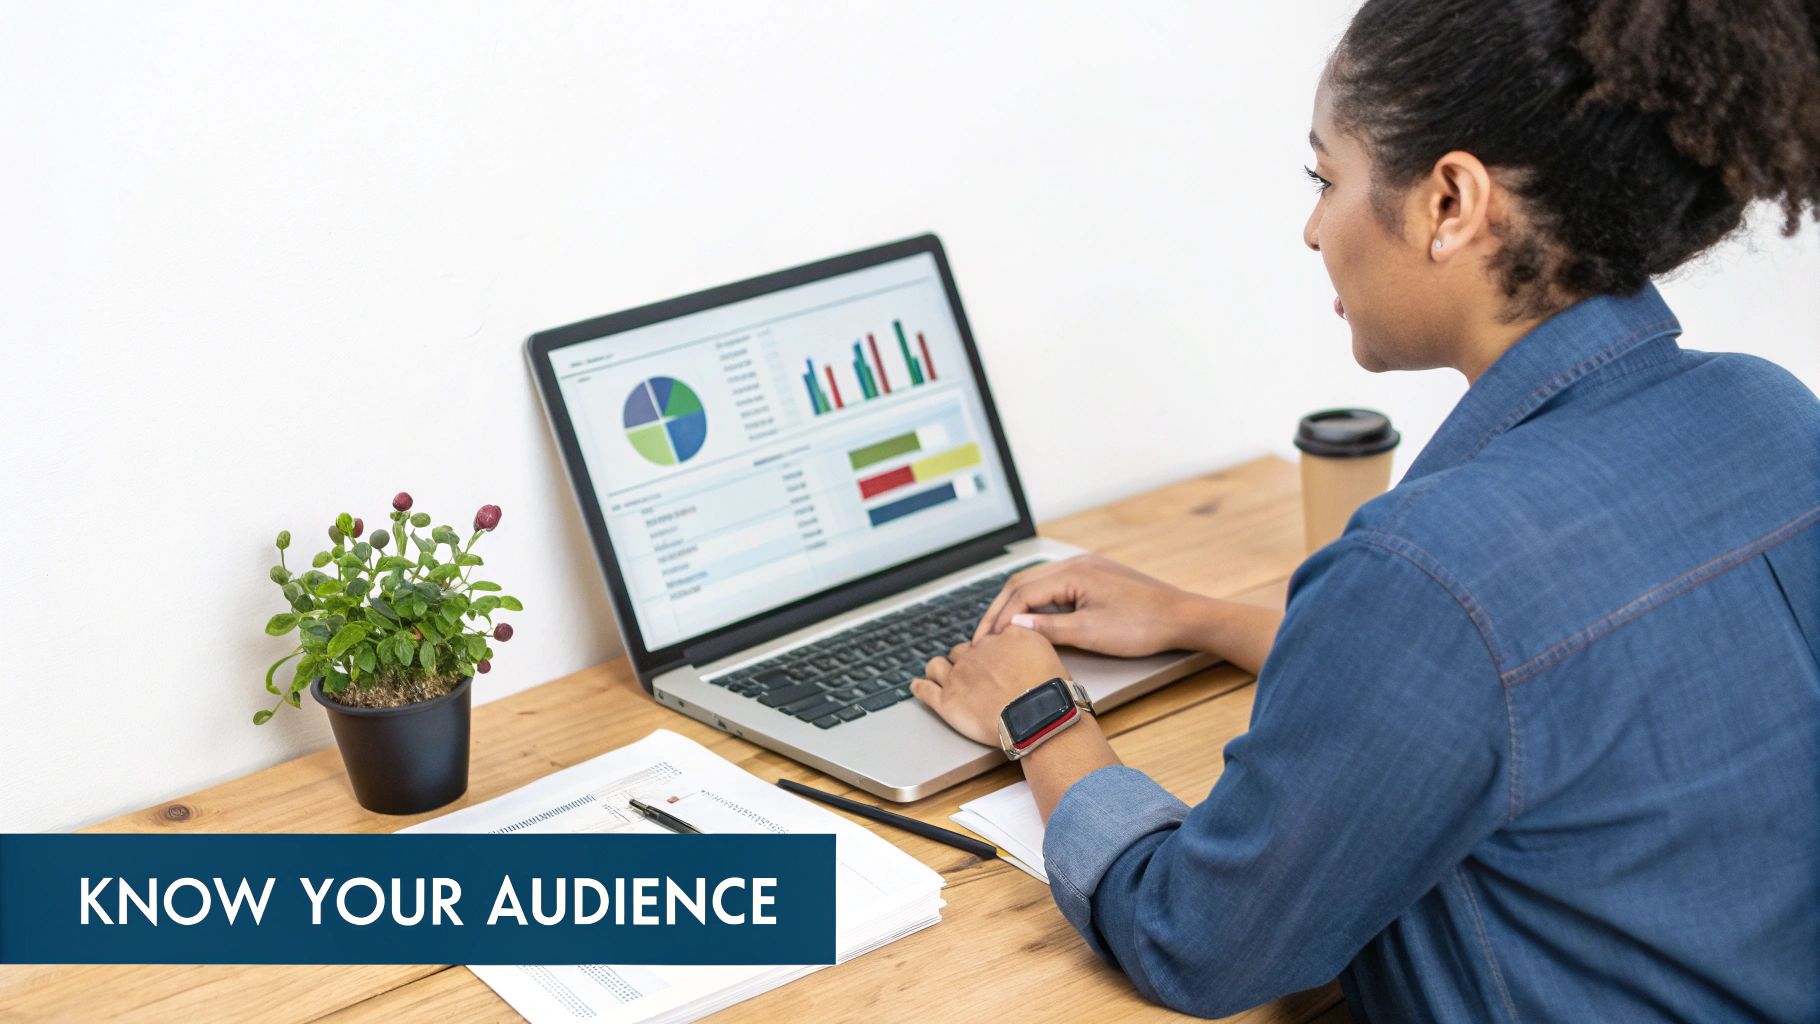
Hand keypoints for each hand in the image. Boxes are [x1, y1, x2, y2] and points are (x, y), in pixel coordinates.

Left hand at [911, 627, 1068, 746]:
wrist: (1039, 715)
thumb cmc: (1048, 689)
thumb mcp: (1044, 648)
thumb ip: (1024, 637)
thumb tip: (1013, 635)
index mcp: (1000, 639)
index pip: (987, 639)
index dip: (991, 652)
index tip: (995, 662)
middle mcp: (976, 654)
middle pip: (963, 651)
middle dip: (967, 661)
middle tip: (977, 676)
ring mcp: (958, 677)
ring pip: (938, 665)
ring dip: (939, 669)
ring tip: (941, 675)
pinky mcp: (946, 701)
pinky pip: (924, 690)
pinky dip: (919, 687)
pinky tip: (918, 686)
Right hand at [971, 555, 1199, 656]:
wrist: (1182, 617)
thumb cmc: (1142, 626)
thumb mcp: (1091, 633)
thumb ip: (1049, 628)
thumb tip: (1012, 625)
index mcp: (1072, 572)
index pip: (1020, 593)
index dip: (998, 618)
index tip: (984, 642)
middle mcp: (1075, 563)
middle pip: (1021, 582)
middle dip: (998, 609)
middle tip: (981, 637)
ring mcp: (1085, 567)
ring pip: (1035, 582)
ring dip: (1014, 604)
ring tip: (998, 629)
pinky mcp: (1094, 576)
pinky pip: (1053, 585)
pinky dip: (1034, 601)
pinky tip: (1029, 618)